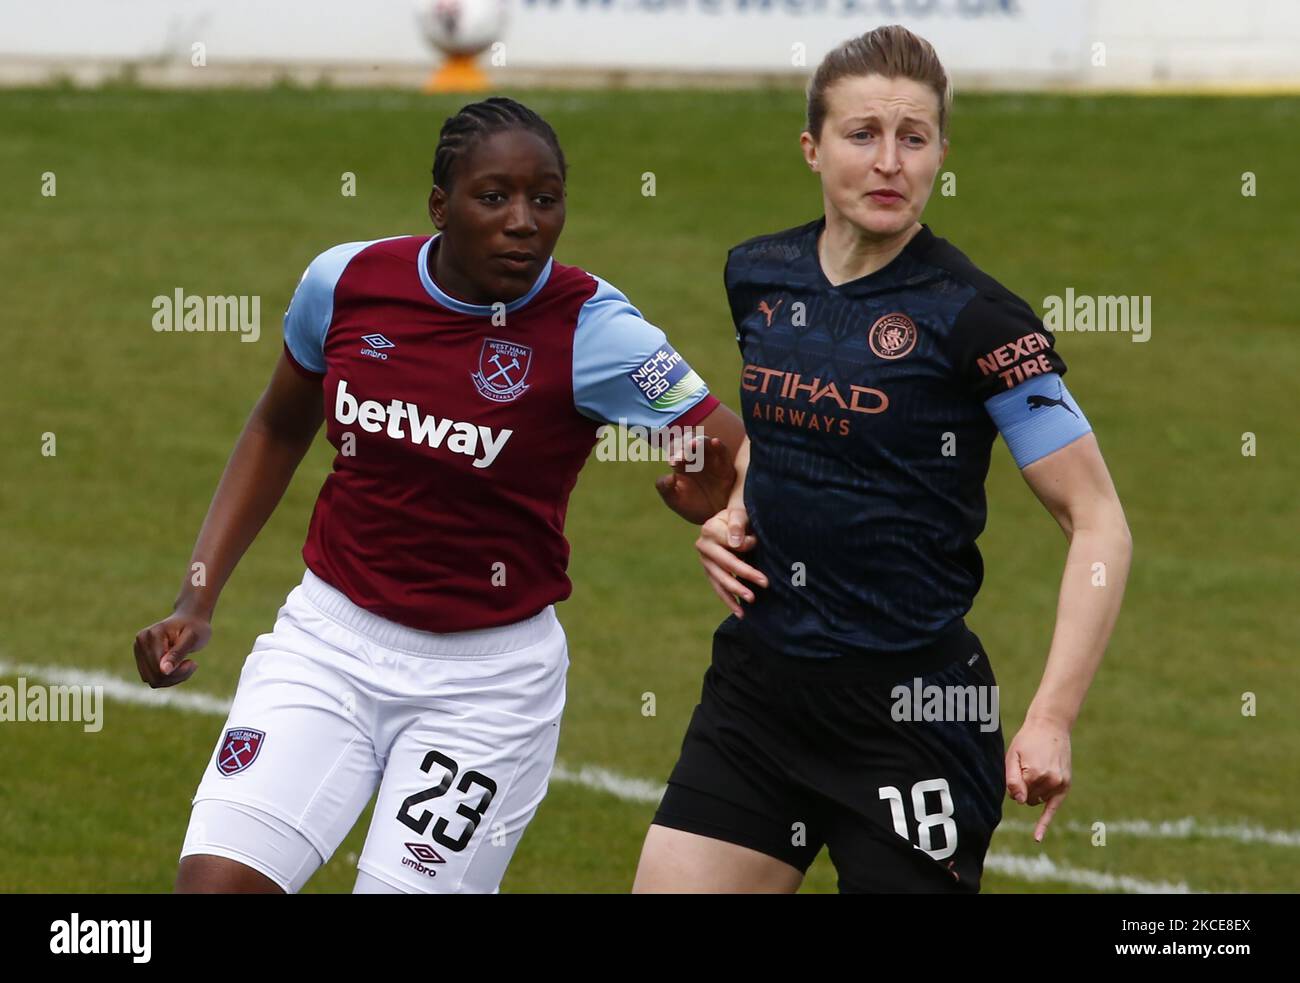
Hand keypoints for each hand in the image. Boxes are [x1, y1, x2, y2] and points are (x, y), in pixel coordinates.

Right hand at [133, 611, 211, 687]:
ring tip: (187, 665)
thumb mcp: (192, 638)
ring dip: (173, 678)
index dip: (177, 672)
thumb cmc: (195, 627)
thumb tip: (163, 671)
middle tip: (192, 665)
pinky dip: (169, 678)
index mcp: (149, 636)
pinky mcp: (142, 660)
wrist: (190, 620)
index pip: (158, 668)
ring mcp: (139, 652)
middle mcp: (139, 643)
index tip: (193, 663)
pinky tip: (180, 666)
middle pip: (154, 676)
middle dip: (176, 676)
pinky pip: (153, 679)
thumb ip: (177, 654)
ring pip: (152, 680)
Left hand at [655, 436, 735, 524]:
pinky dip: (719, 446)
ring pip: (704, 443)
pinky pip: (722, 452)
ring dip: (698, 442)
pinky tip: (715, 442)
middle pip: (688, 441)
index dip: (673, 452)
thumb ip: (665, 488)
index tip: (672, 462)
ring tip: (693, 445)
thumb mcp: (674, 500)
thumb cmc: (692, 506)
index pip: (675, 448)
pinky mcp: (725, 465)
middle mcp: (695, 457)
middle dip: (684, 445)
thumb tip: (668, 476)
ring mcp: (711, 459)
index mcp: (681, 462)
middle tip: (681, 456)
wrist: (713, 518)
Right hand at [695, 506, 767, 617]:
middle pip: (725, 564)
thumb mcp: (740, 511)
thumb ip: (738, 523)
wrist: (732, 519)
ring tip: (752, 600)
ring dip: (736, 591)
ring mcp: (705, 561)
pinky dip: (729, 601)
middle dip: (745, 574)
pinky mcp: (709, 572)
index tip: (757, 543)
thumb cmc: (740, 515)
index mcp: (710, 529)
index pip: (730, 543)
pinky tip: (741, 613)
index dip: (745, 545)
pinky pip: (718, 589)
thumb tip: (735, 543)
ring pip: (720, 579)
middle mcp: (703, 546)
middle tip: (765, 582)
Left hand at [1005, 716, 1071, 841]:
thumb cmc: (1027, 740)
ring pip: (1037, 801)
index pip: (1016, 794)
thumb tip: (1019, 801)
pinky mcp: (1065, 785)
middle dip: (1023, 789)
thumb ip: (1012, 780)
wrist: (1051, 726)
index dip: (1013, 784)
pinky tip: (1037, 838)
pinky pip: (1053, 808)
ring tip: (1036, 769)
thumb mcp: (1013, 755)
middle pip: (1027, 798)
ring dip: (1033, 792)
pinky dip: (1044, 823)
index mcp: (1033, 774)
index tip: (1016, 769)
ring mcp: (1059, 784)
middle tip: (1026, 767)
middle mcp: (1049, 781)